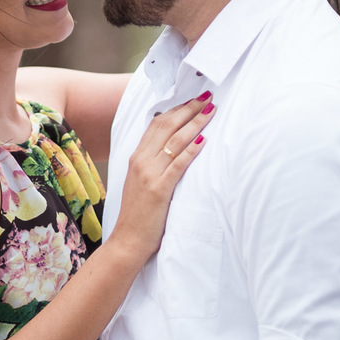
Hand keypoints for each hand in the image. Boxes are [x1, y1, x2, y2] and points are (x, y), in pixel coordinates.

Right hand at [108, 92, 214, 259]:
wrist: (128, 241)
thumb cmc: (138, 215)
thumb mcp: (140, 182)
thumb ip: (151, 164)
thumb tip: (171, 149)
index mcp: (136, 157)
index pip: (156, 124)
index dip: (176, 109)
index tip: (193, 99)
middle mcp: (140, 161)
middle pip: (167, 125)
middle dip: (189, 109)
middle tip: (207, 98)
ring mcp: (149, 174)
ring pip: (175, 140)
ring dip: (195, 123)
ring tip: (211, 111)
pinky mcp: (159, 189)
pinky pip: (178, 164)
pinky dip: (192, 149)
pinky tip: (204, 139)